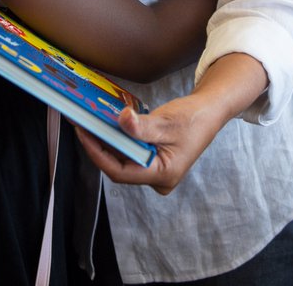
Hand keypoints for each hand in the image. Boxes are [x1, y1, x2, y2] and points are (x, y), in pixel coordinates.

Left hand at [76, 53, 267, 194]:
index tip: (83, 133)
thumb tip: (121, 119)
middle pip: (119, 166)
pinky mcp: (154, 162)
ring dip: (107, 142)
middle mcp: (158, 179)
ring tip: (90, 122)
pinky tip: (107, 125)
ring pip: (123, 160)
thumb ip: (142, 126)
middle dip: (100, 145)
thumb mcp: (166, 121)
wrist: (209, 112)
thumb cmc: (193, 118)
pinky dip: (118, 140)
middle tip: (82, 124)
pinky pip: (130, 154)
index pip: (120, 172)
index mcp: (163, 174)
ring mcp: (156, 172)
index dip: (98, 153)